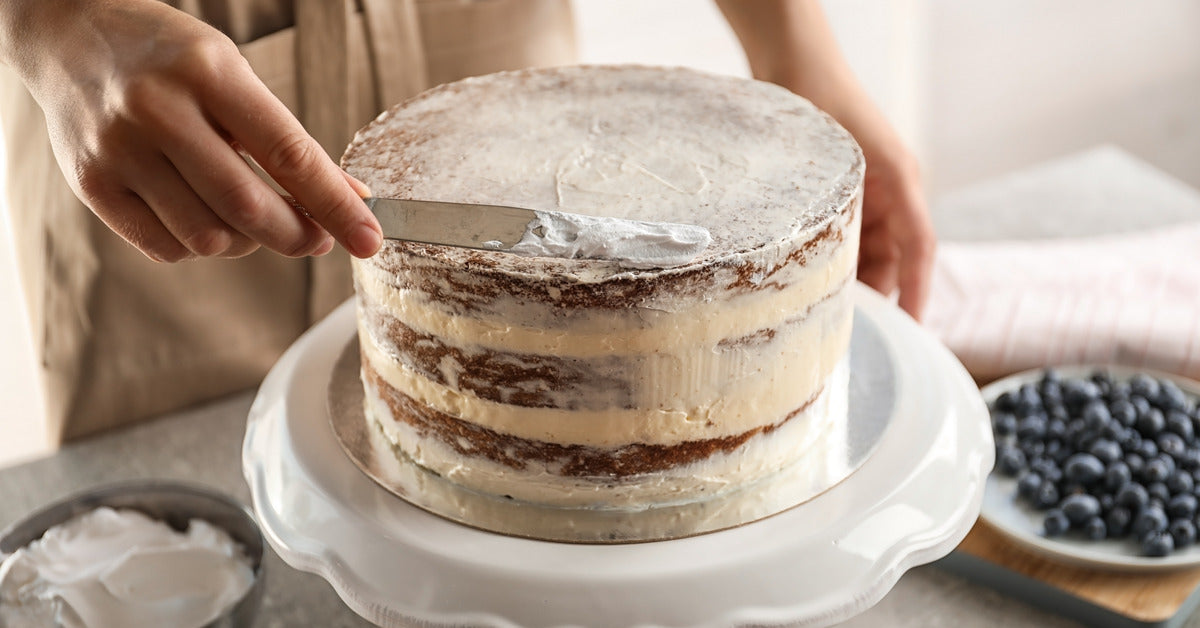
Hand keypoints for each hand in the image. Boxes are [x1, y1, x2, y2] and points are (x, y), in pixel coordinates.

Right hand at [0, 0, 380, 261]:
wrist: (70, 35)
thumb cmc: (170, 58)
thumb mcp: (235, 76)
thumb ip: (286, 139)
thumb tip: (350, 197)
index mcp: (209, 73)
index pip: (290, 155)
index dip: (337, 206)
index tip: (370, 239)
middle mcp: (159, 111)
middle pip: (250, 208)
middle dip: (298, 235)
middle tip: (318, 238)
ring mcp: (119, 151)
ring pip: (209, 237)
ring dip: (248, 242)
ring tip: (250, 215)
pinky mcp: (92, 184)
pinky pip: (166, 247)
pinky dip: (200, 246)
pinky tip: (203, 215)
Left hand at [715, 0, 935, 319]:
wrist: (796, 66)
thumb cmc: (821, 104)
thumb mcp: (839, 162)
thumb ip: (846, 209)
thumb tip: (846, 272)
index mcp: (902, 183)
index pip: (918, 248)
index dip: (916, 290)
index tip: (912, 328)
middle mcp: (892, 192)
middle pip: (893, 258)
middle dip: (876, 293)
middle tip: (849, 330)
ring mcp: (868, 195)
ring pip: (867, 253)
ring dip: (851, 280)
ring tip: (824, 311)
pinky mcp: (842, 196)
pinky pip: (845, 239)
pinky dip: (833, 261)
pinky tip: (810, 281)